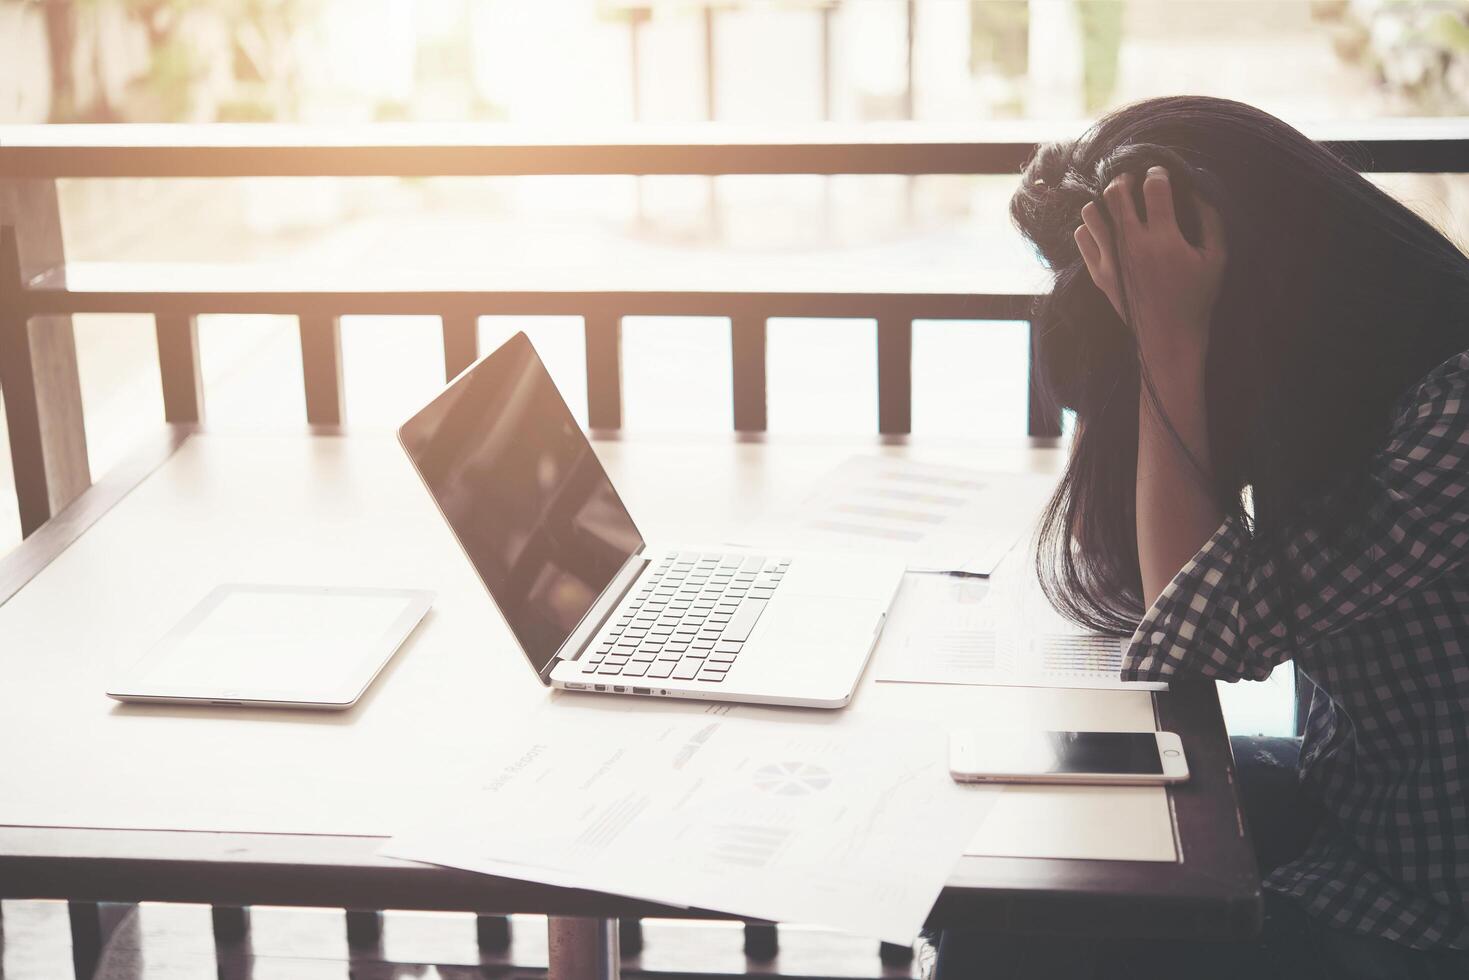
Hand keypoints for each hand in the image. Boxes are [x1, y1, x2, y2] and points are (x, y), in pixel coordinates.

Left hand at [1074, 167, 1225, 371]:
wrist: (1168, 339)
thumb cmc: (1197, 298)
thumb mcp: (1216, 258)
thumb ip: (1211, 219)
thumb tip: (1197, 188)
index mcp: (1164, 239)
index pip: (1153, 188)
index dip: (1156, 173)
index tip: (1160, 173)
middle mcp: (1133, 246)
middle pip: (1115, 193)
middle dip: (1124, 178)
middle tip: (1133, 181)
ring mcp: (1111, 260)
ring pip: (1091, 212)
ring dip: (1104, 201)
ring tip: (1117, 204)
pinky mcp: (1098, 274)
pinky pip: (1082, 237)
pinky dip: (1091, 226)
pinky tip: (1107, 228)